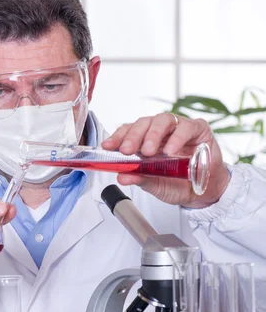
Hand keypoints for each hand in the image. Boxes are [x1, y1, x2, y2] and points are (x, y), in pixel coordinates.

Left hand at [102, 113, 230, 207]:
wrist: (203, 192)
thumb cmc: (178, 183)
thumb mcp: (155, 184)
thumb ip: (139, 178)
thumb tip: (121, 176)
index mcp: (146, 141)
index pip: (129, 132)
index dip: (117, 137)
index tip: (108, 146)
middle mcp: (161, 132)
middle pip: (143, 123)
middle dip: (133, 136)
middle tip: (127, 150)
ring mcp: (179, 128)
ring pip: (163, 120)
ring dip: (153, 134)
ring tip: (148, 152)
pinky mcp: (198, 129)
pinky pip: (187, 127)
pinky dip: (177, 138)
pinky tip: (170, 151)